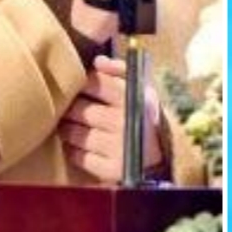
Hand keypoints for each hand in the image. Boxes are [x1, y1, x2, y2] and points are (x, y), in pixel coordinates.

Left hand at [57, 55, 162, 181]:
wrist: (163, 157)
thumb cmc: (145, 117)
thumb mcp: (141, 90)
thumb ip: (120, 72)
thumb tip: (98, 61)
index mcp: (134, 98)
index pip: (97, 83)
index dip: (82, 84)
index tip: (80, 87)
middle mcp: (126, 122)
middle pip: (81, 109)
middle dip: (71, 108)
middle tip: (69, 109)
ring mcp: (118, 148)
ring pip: (76, 134)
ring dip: (68, 129)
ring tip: (69, 126)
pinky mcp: (111, 169)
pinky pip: (79, 157)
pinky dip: (73, 151)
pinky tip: (77, 146)